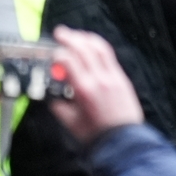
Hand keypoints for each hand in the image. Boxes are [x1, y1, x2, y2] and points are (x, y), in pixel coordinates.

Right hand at [48, 25, 143, 145]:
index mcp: (84, 89)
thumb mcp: (70, 122)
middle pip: (83, 48)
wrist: (124, 143)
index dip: (57, 53)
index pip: (67, 60)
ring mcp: (113, 77)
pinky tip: (91, 46)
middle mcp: (99, 79)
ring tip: (76, 35)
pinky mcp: (121, 79)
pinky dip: (98, 47)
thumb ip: (58, 105)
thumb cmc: (98, 135)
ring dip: (85, 37)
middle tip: (59, 32)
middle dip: (69, 37)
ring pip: (99, 48)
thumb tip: (51, 97)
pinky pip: (109, 56)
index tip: (51, 54)